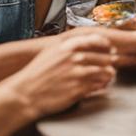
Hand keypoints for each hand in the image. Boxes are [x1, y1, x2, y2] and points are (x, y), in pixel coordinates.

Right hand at [0, 33, 115, 119]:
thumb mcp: (51, 52)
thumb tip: (88, 44)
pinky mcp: (79, 90)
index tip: (110, 50)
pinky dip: (103, 85)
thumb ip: (69, 46)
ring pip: (106, 72)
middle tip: (109, 65)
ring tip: (107, 76)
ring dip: (108, 75)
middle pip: (105, 57)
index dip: (107, 46)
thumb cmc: (36, 74)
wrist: (25, 94)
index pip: (98, 41)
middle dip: (109, 62)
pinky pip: (99, 86)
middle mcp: (74, 58)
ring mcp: (78, 74)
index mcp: (68, 46)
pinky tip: (100, 85)